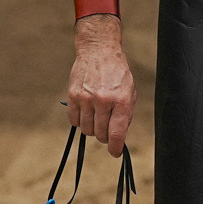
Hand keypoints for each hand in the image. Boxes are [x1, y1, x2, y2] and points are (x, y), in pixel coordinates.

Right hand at [68, 14, 135, 156]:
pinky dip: (80, 121)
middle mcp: (103, 100)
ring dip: (92, 129)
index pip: (116, 134)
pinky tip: (86, 111)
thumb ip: (125, 115)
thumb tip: (119, 137)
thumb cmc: (117, 73)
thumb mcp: (130, 92)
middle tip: (107, 128)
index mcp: (121, 100)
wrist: (99, 50)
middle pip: (101, 135)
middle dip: (105, 136)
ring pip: (87, 130)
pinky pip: (74, 121)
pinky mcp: (73, 95)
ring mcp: (86, 98)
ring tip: (97, 117)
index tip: (116, 153)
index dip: (116, 148)